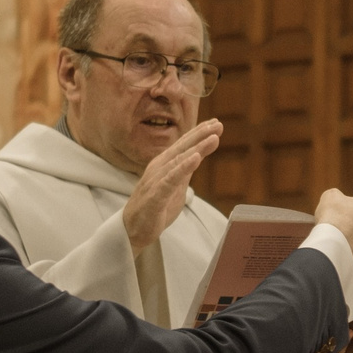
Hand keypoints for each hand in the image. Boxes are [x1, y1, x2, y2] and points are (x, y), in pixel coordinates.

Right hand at [122, 120, 221, 252]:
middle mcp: (159, 168)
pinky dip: (183, 167)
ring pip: (179, 160)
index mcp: (164, 165)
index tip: (215, 123)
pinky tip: (196, 159)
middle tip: (218, 124)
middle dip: (200, 134)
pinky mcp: (155, 195)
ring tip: (213, 138)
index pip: (183, 146)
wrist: (133, 230)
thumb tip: (199, 156)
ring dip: (197, 147)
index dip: (198, 133)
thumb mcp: (176, 186)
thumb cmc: (155, 207)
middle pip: (182, 148)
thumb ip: (185, 171)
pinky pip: (171, 179)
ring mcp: (156, 180)